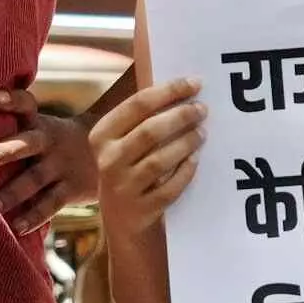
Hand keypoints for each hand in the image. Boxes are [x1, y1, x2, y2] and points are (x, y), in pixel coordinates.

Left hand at [0, 84, 92, 230]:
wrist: (111, 150)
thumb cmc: (57, 141)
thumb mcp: (43, 126)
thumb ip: (15, 125)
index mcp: (39, 124)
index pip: (27, 105)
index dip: (13, 100)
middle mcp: (49, 143)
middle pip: (27, 144)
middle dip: (5, 151)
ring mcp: (61, 167)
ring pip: (35, 179)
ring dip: (13, 193)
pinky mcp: (71, 190)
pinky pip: (50, 204)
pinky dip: (34, 217)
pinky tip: (17, 228)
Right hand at [85, 76, 204, 230]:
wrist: (121, 219)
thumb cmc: (128, 168)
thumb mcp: (121, 142)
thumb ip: (141, 117)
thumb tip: (182, 88)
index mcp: (101, 135)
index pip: (137, 105)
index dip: (169, 91)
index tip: (194, 83)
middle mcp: (107, 160)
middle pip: (150, 131)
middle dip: (181, 116)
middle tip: (202, 109)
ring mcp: (123, 187)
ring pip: (160, 160)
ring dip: (186, 143)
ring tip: (202, 133)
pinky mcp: (141, 210)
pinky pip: (170, 187)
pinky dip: (185, 171)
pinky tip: (196, 159)